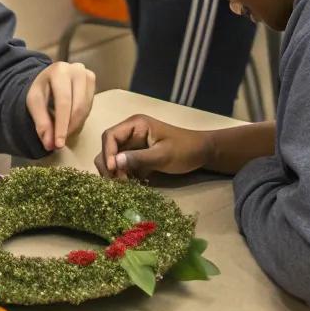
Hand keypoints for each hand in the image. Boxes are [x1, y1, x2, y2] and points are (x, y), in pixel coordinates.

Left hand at [26, 61, 95, 150]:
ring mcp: (87, 75)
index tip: (58, 144)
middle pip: (78, 106)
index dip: (62, 125)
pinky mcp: (93, 81)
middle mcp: (77, 70)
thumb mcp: (34, 103)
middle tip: (60, 142)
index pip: (64, 103)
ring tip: (63, 133)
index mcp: (59, 71)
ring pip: (85, 108)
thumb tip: (50, 144)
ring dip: (75, 125)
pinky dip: (80, 119)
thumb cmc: (41, 88)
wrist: (49, 77)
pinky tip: (70, 122)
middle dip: (69, 127)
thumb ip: (42, 123)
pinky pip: (89, 106)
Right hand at [95, 114, 209, 180]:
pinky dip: (123, 176)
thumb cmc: (184, 149)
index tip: (113, 171)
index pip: (110, 136)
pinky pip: (123, 167)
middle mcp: (131, 133)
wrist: (201, 153)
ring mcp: (133, 145)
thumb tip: (115, 163)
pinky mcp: (138, 157)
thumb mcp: (162, 155)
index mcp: (135, 125)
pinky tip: (131, 186)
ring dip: (115, 173)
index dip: (108, 153)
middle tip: (120, 183)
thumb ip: (138, 158)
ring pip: (113, 159)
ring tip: (126, 186)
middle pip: (108, 148)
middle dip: (110, 165)